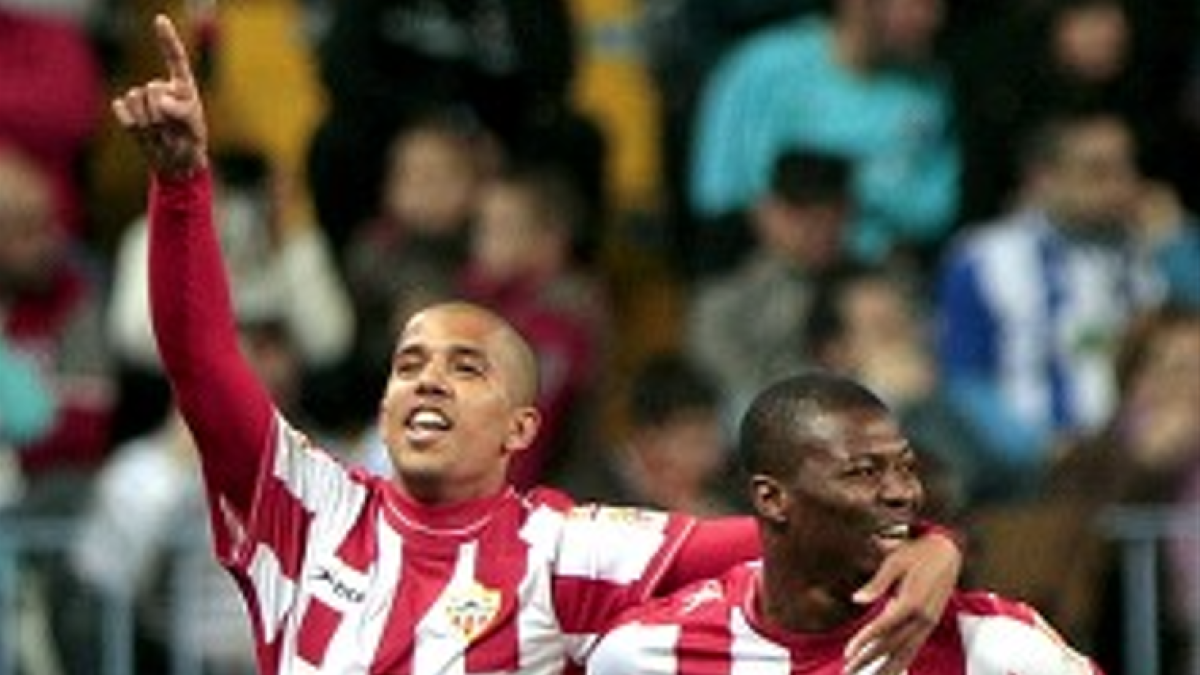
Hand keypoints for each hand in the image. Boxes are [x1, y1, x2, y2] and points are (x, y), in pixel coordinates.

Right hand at [112, 14, 207, 177]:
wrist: (174, 164)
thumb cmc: (190, 144)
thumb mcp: (194, 130)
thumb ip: (183, 113)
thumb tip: (161, 101)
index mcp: (183, 86)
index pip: (174, 58)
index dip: (166, 38)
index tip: (159, 19)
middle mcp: (161, 87)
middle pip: (152, 88)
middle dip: (162, 113)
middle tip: (173, 132)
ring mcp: (142, 98)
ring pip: (136, 99)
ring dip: (148, 122)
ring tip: (161, 134)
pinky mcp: (126, 109)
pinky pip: (121, 109)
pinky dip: (131, 124)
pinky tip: (143, 134)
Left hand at [843, 529, 959, 673]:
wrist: (947, 550)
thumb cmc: (916, 552)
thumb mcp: (894, 561)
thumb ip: (876, 583)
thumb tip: (857, 600)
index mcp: (912, 601)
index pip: (884, 627)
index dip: (865, 641)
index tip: (848, 653)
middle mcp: (923, 617)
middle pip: (892, 645)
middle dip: (868, 660)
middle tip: (847, 671)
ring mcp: (928, 623)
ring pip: (906, 653)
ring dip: (885, 668)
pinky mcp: (930, 624)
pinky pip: (914, 648)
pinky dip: (901, 662)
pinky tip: (889, 671)